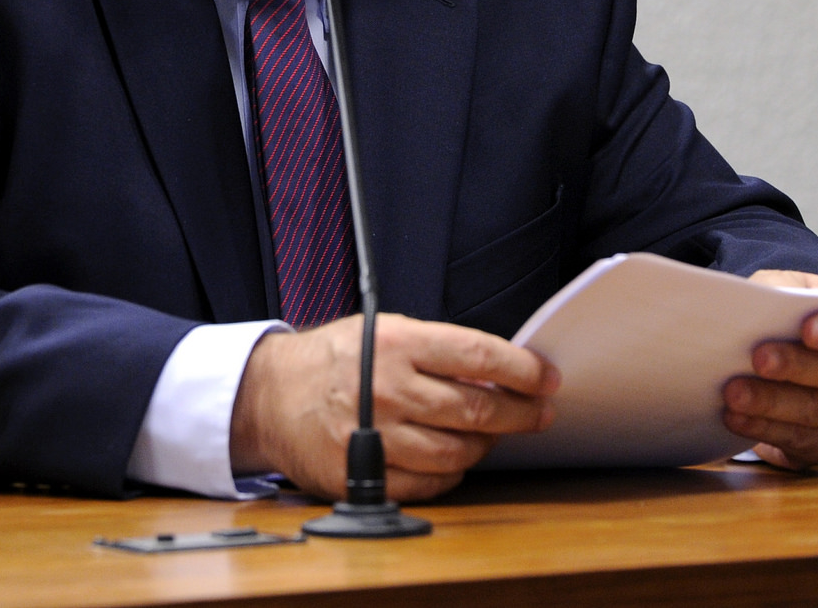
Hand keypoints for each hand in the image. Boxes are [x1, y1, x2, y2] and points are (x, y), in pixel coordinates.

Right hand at [230, 313, 559, 501]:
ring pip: (457, 452)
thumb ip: (437, 350)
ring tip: (494, 435)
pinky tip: (457, 460)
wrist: (271, 395)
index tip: (546, 378)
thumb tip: (496, 371)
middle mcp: (388, 390)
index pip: (477, 355)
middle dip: (520, 413)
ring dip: (487, 446)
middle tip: (540, 413)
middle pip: (476, 409)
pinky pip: (428, 484)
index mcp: (396, 345)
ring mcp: (375, 436)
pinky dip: (452, 474)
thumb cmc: (334, 360)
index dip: (522, 370)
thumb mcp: (383, 333)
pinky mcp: (364, 474)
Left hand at [723, 270, 817, 468]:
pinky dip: (766, 430)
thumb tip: (749, 301)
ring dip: (773, 405)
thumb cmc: (794, 313)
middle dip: (795, 368)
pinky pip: (802, 441)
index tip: (808, 330)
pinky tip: (737, 419)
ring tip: (734, 395)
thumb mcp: (788, 287)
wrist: (794, 348)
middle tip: (758, 360)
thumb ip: (776, 291)